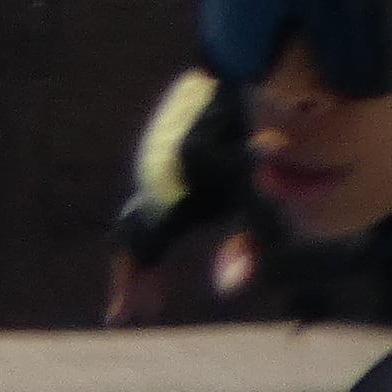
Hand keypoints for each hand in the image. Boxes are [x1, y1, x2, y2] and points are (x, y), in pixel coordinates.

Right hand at [105, 71, 262, 329]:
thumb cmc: (266, 141)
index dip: (129, 284)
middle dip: (137, 273)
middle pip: (133, 236)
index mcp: (171, 197)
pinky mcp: (163, 144)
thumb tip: (228, 290)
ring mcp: (154, 159)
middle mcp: (152, 179)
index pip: (139, 249)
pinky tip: (175, 227)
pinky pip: (151, 191)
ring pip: (141, 212)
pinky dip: (157, 220)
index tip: (125, 317)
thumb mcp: (263, 198)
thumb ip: (247, 245)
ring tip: (156, 275)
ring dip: (148, 247)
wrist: (251, 74)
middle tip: (146, 301)